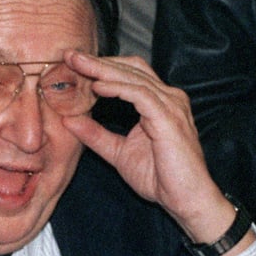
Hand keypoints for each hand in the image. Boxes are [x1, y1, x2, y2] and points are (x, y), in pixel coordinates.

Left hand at [61, 51, 254, 255]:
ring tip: (78, 65)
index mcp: (158, 103)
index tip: (73, 64)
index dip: (102, 67)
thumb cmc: (160, 178)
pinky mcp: (168, 118)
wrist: (186, 199)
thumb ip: (95, 135)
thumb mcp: (118, 152)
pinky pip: (140, 95)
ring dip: (103, 70)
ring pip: (133, 78)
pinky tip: (97, 86)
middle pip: (131, 69)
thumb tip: (69, 120)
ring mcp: (171, 105)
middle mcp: (167, 98)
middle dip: (99, 61)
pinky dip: (118, 88)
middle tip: (70, 55)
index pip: (129, 75)